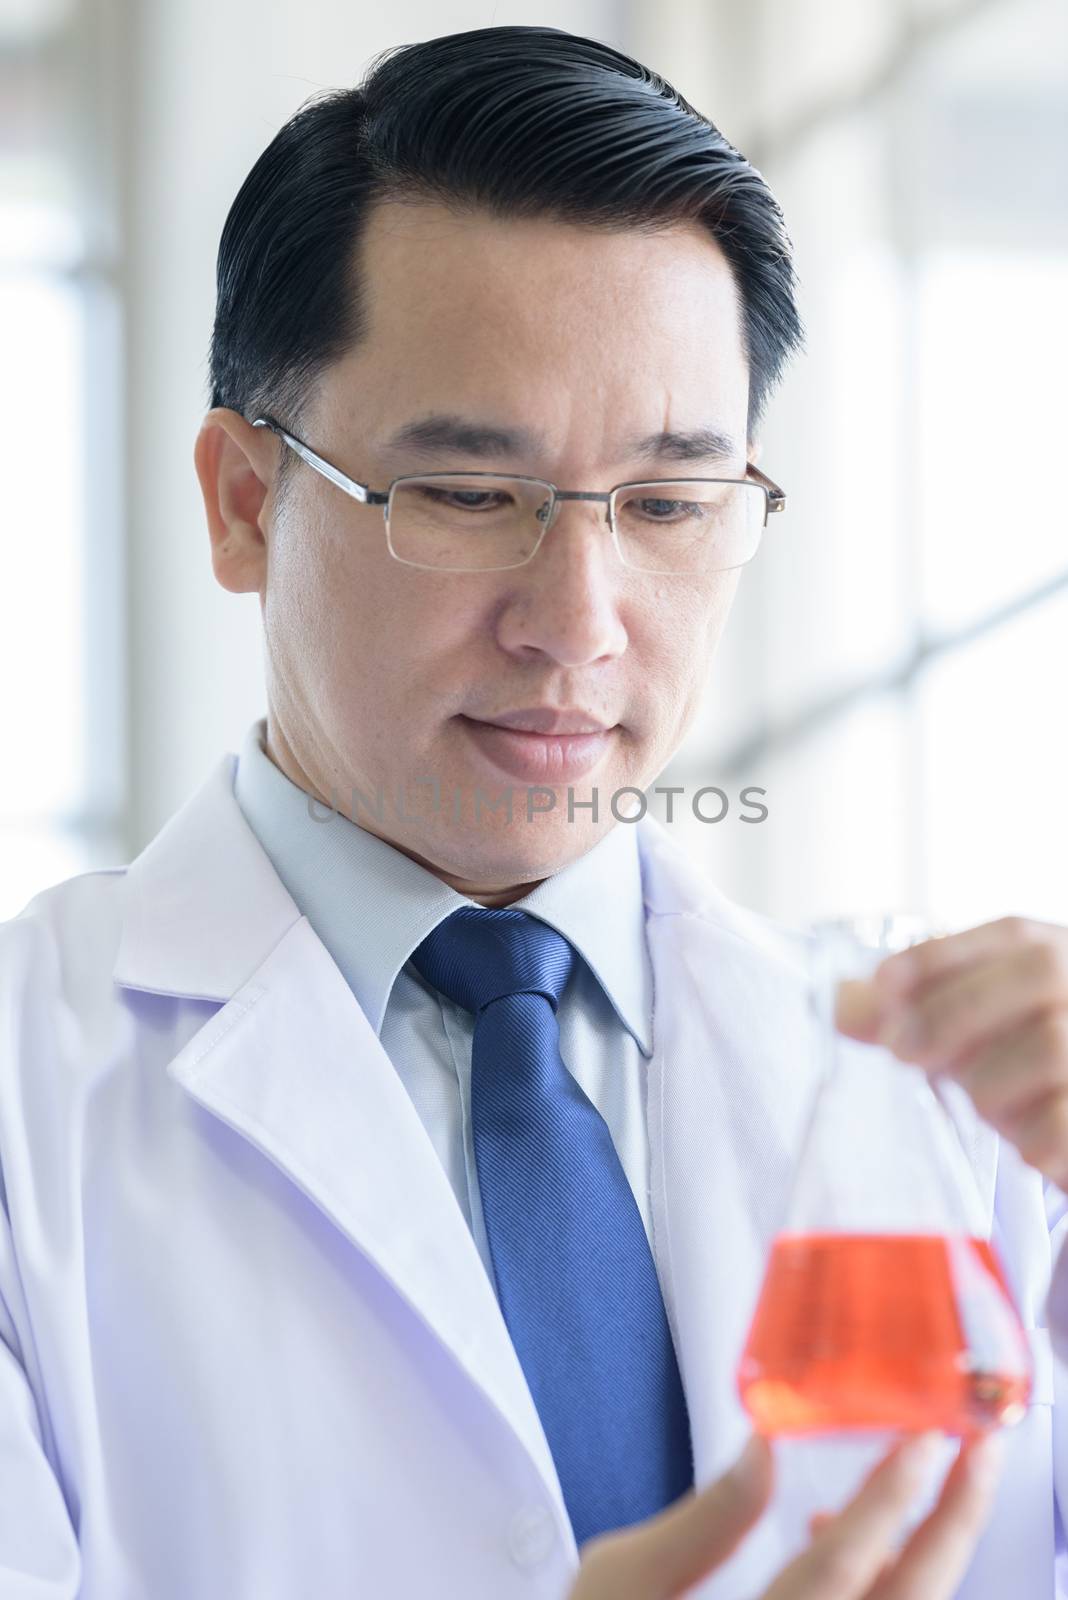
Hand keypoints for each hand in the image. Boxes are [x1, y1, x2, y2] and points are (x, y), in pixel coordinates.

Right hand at [568, 1430, 1001, 1599]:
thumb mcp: (620, 1580)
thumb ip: (703, 1520)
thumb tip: (765, 1445)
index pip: (838, 1569)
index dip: (889, 1500)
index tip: (924, 1440)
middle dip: (952, 1524)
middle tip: (975, 1452)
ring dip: (926, 1552)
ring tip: (915, 1480)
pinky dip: (886, 1581)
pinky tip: (847, 1538)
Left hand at [837, 917, 1067, 1188]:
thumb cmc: (1024, 1062)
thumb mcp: (975, 1025)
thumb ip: (914, 1011)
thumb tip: (839, 1005)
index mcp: (1065, 954)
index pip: (1013, 934)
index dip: (944, 955)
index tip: (883, 984)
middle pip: (1036, 977)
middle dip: (953, 1012)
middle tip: (900, 1049)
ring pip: (1050, 1048)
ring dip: (992, 1085)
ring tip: (985, 1104)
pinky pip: (1064, 1122)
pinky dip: (1035, 1137)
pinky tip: (1028, 1144)